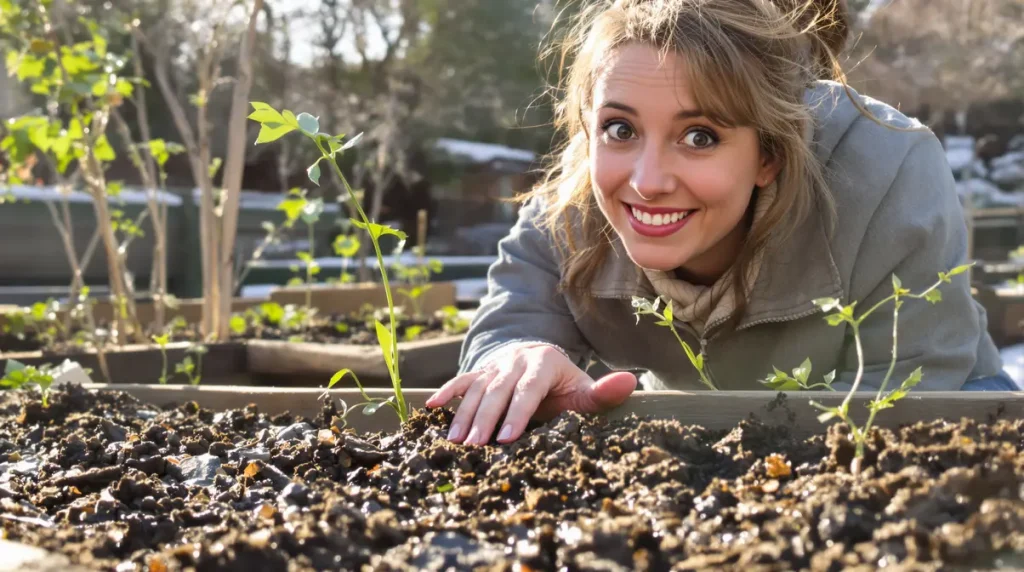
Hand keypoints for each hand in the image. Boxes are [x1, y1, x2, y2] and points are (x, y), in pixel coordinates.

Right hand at [425, 343, 636, 444]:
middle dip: (485, 419)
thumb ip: (604, 392)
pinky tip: (431, 410)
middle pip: (498, 391)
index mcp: (543, 363)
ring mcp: (495, 365)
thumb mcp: (584, 389)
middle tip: (475, 446)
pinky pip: (461, 381)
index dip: (517, 412)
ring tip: (455, 443)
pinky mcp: (480, 371)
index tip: (506, 438)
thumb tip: (630, 382)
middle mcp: (516, 361)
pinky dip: (447, 394)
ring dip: (464, 415)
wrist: (538, 357)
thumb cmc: (563, 383)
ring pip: (476, 389)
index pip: (528, 390)